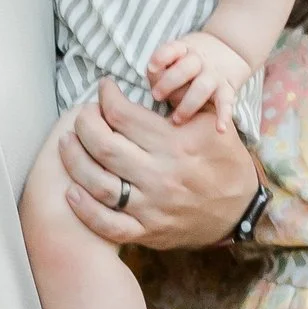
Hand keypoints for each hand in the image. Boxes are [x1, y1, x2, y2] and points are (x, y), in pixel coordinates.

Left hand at [63, 76, 257, 248]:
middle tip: (80, 116)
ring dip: (74, 161)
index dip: (105, 96)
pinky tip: (71, 190)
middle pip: (104, 146)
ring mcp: (153, 207)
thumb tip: (150, 75)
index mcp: (178, 143)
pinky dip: (85, 209)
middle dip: (83, 125)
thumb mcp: (214, 123)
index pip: (123, 114)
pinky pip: (108, 223)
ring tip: (66, 143)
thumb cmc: (225, 161)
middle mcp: (163, 175)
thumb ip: (184, 98)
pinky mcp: (149, 232)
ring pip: (99, 183)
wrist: (241, 212)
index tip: (103, 89)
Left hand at [147, 27, 251, 123]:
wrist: (228, 49)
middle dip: (169, 83)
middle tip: (157, 96)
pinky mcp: (226, 89)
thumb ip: (161, 70)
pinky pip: (226, 103)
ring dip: (187, 105)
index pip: (171, 50)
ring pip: (202, 87)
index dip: (161, 58)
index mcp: (183, 49)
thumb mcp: (175, 56)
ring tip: (176, 119)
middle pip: (185, 69)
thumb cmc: (188, 61)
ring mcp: (214, 75)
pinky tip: (220, 129)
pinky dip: (224, 115)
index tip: (152, 68)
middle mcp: (199, 60)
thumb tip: (155, 91)